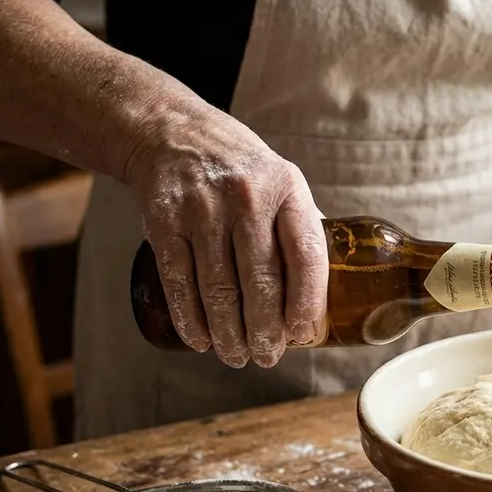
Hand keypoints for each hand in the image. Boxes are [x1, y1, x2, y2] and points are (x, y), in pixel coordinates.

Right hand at [125, 107, 327, 368]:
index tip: (302, 334)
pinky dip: (191, 318)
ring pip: (219, 289)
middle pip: (260, 282)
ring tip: (237, 356)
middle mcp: (247, 198)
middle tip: (267, 357)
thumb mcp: (283, 182)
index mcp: (287, 190)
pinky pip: (180, 282)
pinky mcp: (164, 221)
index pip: (306, 256)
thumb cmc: (242, 171)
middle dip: (265, 330)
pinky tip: (201, 340)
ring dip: (229, 333)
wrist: (174, 134)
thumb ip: (303, 230)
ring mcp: (202, 209)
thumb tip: (328, 294)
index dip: (307, 302)